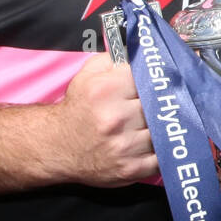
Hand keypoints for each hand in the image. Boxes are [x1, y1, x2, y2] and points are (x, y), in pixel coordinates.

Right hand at [55, 53, 158, 185]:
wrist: (57, 146)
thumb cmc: (79, 108)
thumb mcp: (88, 74)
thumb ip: (115, 58)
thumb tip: (142, 52)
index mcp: (106, 91)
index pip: (148, 78)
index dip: (154, 80)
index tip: (158, 83)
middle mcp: (115, 118)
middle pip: (159, 105)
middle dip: (160, 103)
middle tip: (162, 103)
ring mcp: (124, 146)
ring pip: (163, 130)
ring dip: (162, 127)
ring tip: (157, 123)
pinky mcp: (131, 169)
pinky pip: (162, 156)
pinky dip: (163, 150)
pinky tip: (156, 143)